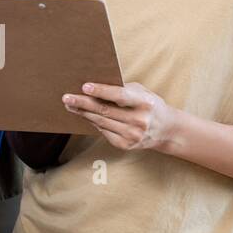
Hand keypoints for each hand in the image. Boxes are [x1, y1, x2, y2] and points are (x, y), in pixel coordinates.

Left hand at [61, 81, 177, 151]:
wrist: (166, 130)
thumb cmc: (150, 105)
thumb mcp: (142, 93)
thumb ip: (123, 90)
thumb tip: (94, 87)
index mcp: (145, 104)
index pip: (120, 96)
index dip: (101, 91)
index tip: (85, 86)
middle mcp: (139, 121)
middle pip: (105, 111)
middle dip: (83, 103)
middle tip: (66, 97)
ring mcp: (132, 135)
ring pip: (101, 122)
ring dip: (83, 113)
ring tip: (70, 104)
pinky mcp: (125, 145)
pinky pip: (103, 131)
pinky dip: (93, 122)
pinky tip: (84, 115)